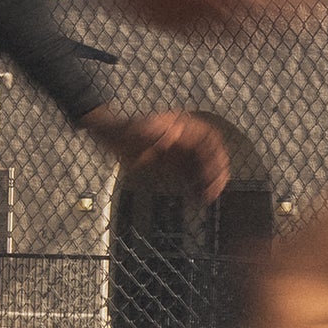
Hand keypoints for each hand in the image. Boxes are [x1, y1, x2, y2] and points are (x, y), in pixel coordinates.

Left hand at [87, 108, 229, 202]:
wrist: (111, 137)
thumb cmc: (123, 131)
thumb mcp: (135, 130)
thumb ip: (153, 131)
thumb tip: (171, 136)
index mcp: (180, 127)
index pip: (208, 137)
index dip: (216, 152)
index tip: (216, 167)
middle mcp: (184, 141)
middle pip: (211, 154)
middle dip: (217, 171)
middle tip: (215, 189)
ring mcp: (179, 154)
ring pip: (203, 167)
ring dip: (209, 182)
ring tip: (208, 198)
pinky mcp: (172, 166)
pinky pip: (189, 177)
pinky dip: (196, 188)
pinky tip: (196, 199)